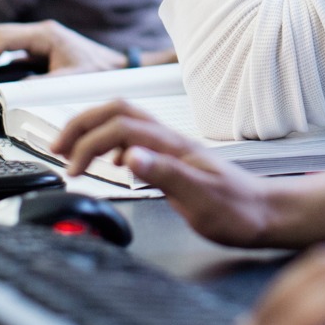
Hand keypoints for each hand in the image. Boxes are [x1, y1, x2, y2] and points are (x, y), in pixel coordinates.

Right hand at [0, 20, 127, 78]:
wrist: (118, 68)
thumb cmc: (99, 72)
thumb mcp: (71, 80)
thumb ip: (42, 85)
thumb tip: (13, 89)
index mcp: (46, 35)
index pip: (3, 39)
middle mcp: (41, 32)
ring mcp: (40, 38)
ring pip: (2, 39)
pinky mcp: (41, 47)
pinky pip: (12, 48)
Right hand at [50, 100, 277, 246]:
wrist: (266, 214)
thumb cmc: (238, 211)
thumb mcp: (200, 199)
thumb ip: (165, 175)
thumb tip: (130, 156)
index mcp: (173, 147)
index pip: (119, 128)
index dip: (88, 144)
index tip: (71, 169)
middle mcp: (172, 140)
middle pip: (118, 111)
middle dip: (82, 123)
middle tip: (57, 147)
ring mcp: (173, 147)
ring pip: (126, 120)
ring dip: (94, 128)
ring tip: (72, 149)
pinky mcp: (175, 159)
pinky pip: (136, 137)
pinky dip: (112, 142)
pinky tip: (111, 162)